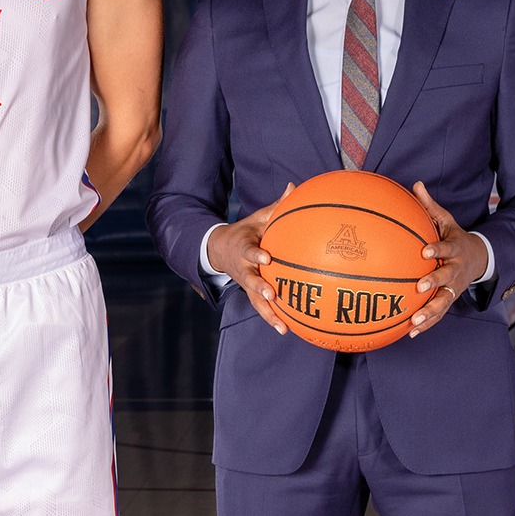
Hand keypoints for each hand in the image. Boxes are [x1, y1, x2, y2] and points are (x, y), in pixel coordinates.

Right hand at [206, 183, 294, 333]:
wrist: (220, 250)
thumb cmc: (248, 232)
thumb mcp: (258, 218)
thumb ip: (277, 206)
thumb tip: (294, 186)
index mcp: (245, 248)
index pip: (250, 252)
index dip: (257, 256)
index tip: (266, 259)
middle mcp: (244, 269)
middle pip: (250, 281)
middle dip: (260, 288)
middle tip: (272, 294)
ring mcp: (246, 284)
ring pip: (255, 301)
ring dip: (268, 313)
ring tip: (282, 326)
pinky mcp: (251, 294)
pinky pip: (261, 308)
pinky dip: (272, 319)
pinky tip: (287, 330)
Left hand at [409, 182, 489, 336]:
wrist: (479, 259)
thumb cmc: (456, 238)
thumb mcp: (447, 221)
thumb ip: (430, 206)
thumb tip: (416, 184)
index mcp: (454, 249)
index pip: (446, 248)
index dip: (437, 249)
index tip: (425, 251)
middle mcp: (455, 270)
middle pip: (446, 277)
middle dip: (434, 282)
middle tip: (420, 287)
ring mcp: (454, 287)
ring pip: (443, 301)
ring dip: (429, 312)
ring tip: (414, 321)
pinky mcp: (450, 300)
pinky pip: (438, 314)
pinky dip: (426, 324)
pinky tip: (410, 332)